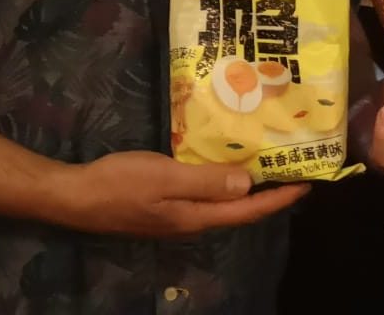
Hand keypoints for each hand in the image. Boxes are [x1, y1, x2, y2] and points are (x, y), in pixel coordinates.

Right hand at [54, 151, 308, 236]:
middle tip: (295, 169)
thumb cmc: (121, 183)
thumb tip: (248, 184)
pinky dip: (223, 181)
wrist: (76, 197)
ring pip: (222, 202)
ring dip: (247, 187)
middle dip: (269, 193)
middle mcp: (191, 220)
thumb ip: (206, 182)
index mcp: (195, 217)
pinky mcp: (165, 203)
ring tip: (269, 164)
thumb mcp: (165, 178)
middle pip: (239, 210)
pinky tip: (225, 163)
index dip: (278, 199)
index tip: (307, 183)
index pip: (247, 211)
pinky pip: (205, 194)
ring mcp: (177, 214)